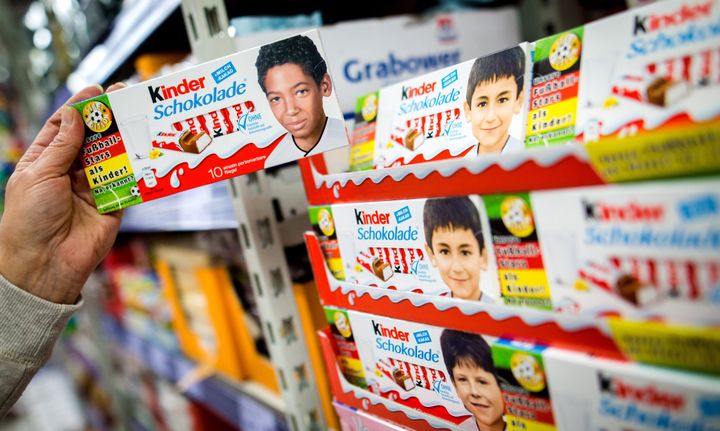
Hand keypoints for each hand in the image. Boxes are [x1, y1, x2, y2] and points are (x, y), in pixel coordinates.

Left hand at [0, 84, 125, 303]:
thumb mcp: (40, 174)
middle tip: (125, 99)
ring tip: (139, 119)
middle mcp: (70, 172)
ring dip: (125, 140)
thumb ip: (62, 145)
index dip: (81, 108)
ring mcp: (93, 188)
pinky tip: (146, 152)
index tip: (96, 91)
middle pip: (93, 139)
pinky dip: (138, 169)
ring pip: (113, 157)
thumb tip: (77, 115)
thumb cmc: (29, 219)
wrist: (45, 263)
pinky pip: (128, 183)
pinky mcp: (114, 204)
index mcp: (45, 162)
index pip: (65, 127)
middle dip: (108, 120)